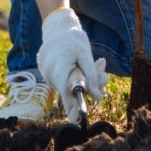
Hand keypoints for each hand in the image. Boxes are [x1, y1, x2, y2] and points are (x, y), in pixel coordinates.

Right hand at [37, 8, 109, 123]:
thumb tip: (98, 98)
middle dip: (82, 97)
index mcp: (59, 65)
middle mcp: (50, 73)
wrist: (56, 32)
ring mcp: (48, 76)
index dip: (72, 105)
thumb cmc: (72, 41)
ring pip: (67, 89)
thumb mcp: (85, 54)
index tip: (77, 118)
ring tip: (102, 71)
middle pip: (68, 92)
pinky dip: (76, 82)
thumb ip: (92, 75)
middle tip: (90, 100)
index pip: (66, 90)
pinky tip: (90, 69)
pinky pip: (65, 84)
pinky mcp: (51, 77)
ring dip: (82, 86)